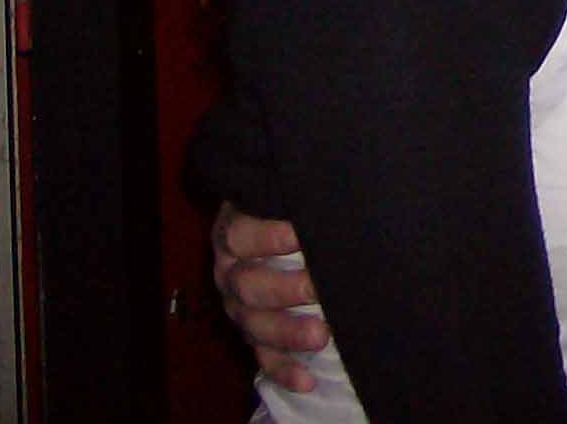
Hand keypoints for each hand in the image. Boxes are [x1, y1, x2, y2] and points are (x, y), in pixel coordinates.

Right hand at [210, 202, 325, 391]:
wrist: (270, 228)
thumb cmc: (285, 207)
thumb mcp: (280, 195)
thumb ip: (299, 193)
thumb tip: (335, 187)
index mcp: (233, 232)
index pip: (239, 234)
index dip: (266, 236)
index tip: (299, 234)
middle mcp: (230, 271)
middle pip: (246, 284)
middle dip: (283, 288)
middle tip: (316, 288)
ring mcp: (238, 306)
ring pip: (253, 324)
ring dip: (286, 332)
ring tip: (321, 335)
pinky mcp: (252, 333)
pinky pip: (262, 356)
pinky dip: (283, 369)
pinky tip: (306, 380)